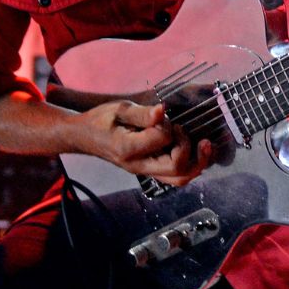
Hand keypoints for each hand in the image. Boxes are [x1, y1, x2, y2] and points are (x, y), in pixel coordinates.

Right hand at [69, 100, 213, 186]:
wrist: (84, 136)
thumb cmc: (100, 120)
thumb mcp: (118, 109)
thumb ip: (142, 113)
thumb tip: (163, 111)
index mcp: (129, 149)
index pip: (162, 139)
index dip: (167, 124)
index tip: (159, 115)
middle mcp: (139, 166)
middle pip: (177, 170)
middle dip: (188, 148)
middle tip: (183, 129)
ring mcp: (145, 171)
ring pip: (180, 179)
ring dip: (197, 162)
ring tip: (204, 144)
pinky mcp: (149, 170)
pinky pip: (175, 176)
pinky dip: (190, 165)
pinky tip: (194, 150)